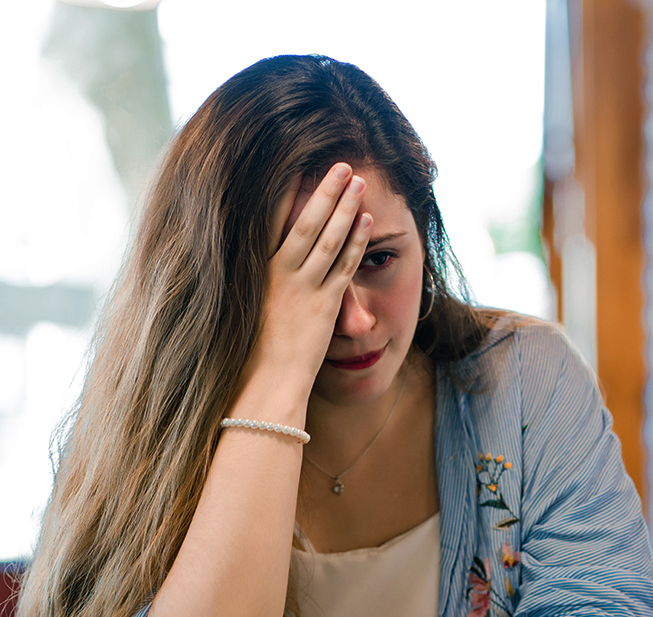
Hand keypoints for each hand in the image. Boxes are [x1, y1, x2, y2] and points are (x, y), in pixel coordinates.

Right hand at [240, 163, 372, 403]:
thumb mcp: (248, 306)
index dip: (286, 192)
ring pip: (328, 237)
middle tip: (341, 163)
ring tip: (359, 180)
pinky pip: (345, 264)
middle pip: (306, 221)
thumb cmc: (253, 348)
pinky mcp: (325, 304)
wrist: (264, 381)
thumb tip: (263, 268)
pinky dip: (357, 240)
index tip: (296, 165)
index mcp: (256, 270)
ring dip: (345, 207)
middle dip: (324, 190)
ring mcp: (303, 286)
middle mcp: (279, 272)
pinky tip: (367, 219)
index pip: (271, 220)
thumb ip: (260, 282)